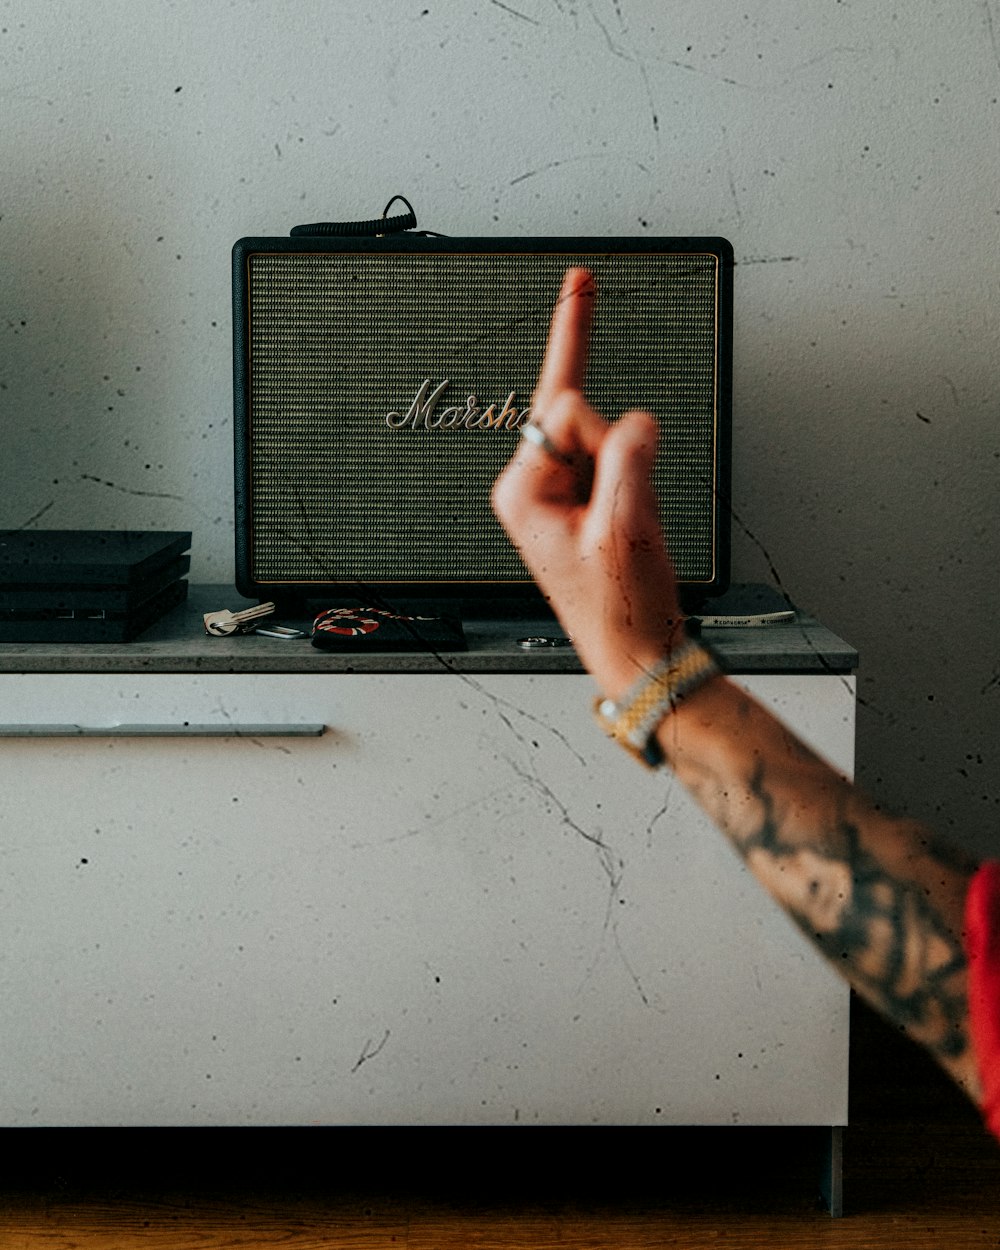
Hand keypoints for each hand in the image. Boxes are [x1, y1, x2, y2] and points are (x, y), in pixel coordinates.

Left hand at [491, 268, 684, 700]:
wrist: (637, 651)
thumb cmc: (619, 606)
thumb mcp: (627, 526)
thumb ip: (628, 457)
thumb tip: (634, 418)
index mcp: (522, 489)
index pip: (562, 407)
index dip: (604, 425)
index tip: (584, 296)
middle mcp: (531, 485)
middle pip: (584, 416)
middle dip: (621, 451)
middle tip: (629, 511)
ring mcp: (557, 492)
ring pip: (608, 439)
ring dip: (635, 475)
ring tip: (632, 532)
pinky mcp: (582, 499)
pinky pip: (619, 462)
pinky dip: (639, 484)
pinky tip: (635, 526)